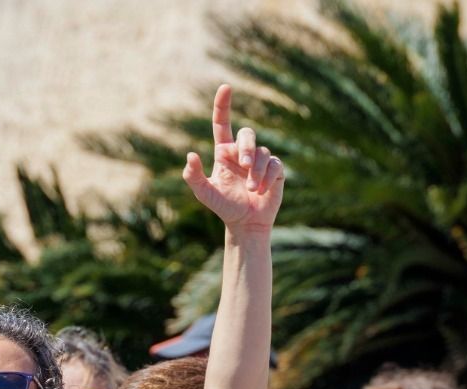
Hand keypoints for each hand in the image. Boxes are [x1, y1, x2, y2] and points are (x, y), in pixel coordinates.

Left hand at [183, 85, 285, 233]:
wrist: (246, 223)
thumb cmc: (225, 207)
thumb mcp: (205, 194)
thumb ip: (193, 177)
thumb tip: (191, 155)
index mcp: (224, 153)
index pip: (222, 124)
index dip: (223, 105)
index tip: (225, 87)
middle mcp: (242, 153)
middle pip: (247, 134)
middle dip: (246, 147)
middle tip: (244, 166)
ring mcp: (260, 160)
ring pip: (262, 152)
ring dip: (256, 171)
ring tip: (252, 189)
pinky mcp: (276, 170)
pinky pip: (274, 164)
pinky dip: (267, 177)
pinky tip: (262, 190)